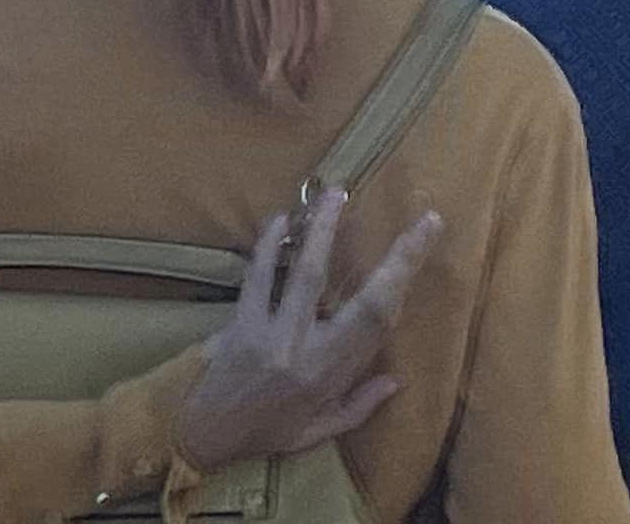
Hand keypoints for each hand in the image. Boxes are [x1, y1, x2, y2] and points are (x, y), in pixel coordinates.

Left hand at [177, 192, 441, 472]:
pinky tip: (279, 220)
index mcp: (330, 373)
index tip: (429, 237)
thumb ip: (357, 407)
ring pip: (305, 276)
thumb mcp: (316, 431)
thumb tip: (395, 379)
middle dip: (393, 257)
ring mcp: (272, 334)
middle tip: (416, 216)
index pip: (379, 323)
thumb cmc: (263, 432)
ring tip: (335, 193)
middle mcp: (308, 351)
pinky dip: (268, 247)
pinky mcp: (240, 322)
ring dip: (321, 231)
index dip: (407, 280)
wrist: (200, 436)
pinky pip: (257, 278)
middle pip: (359, 299)